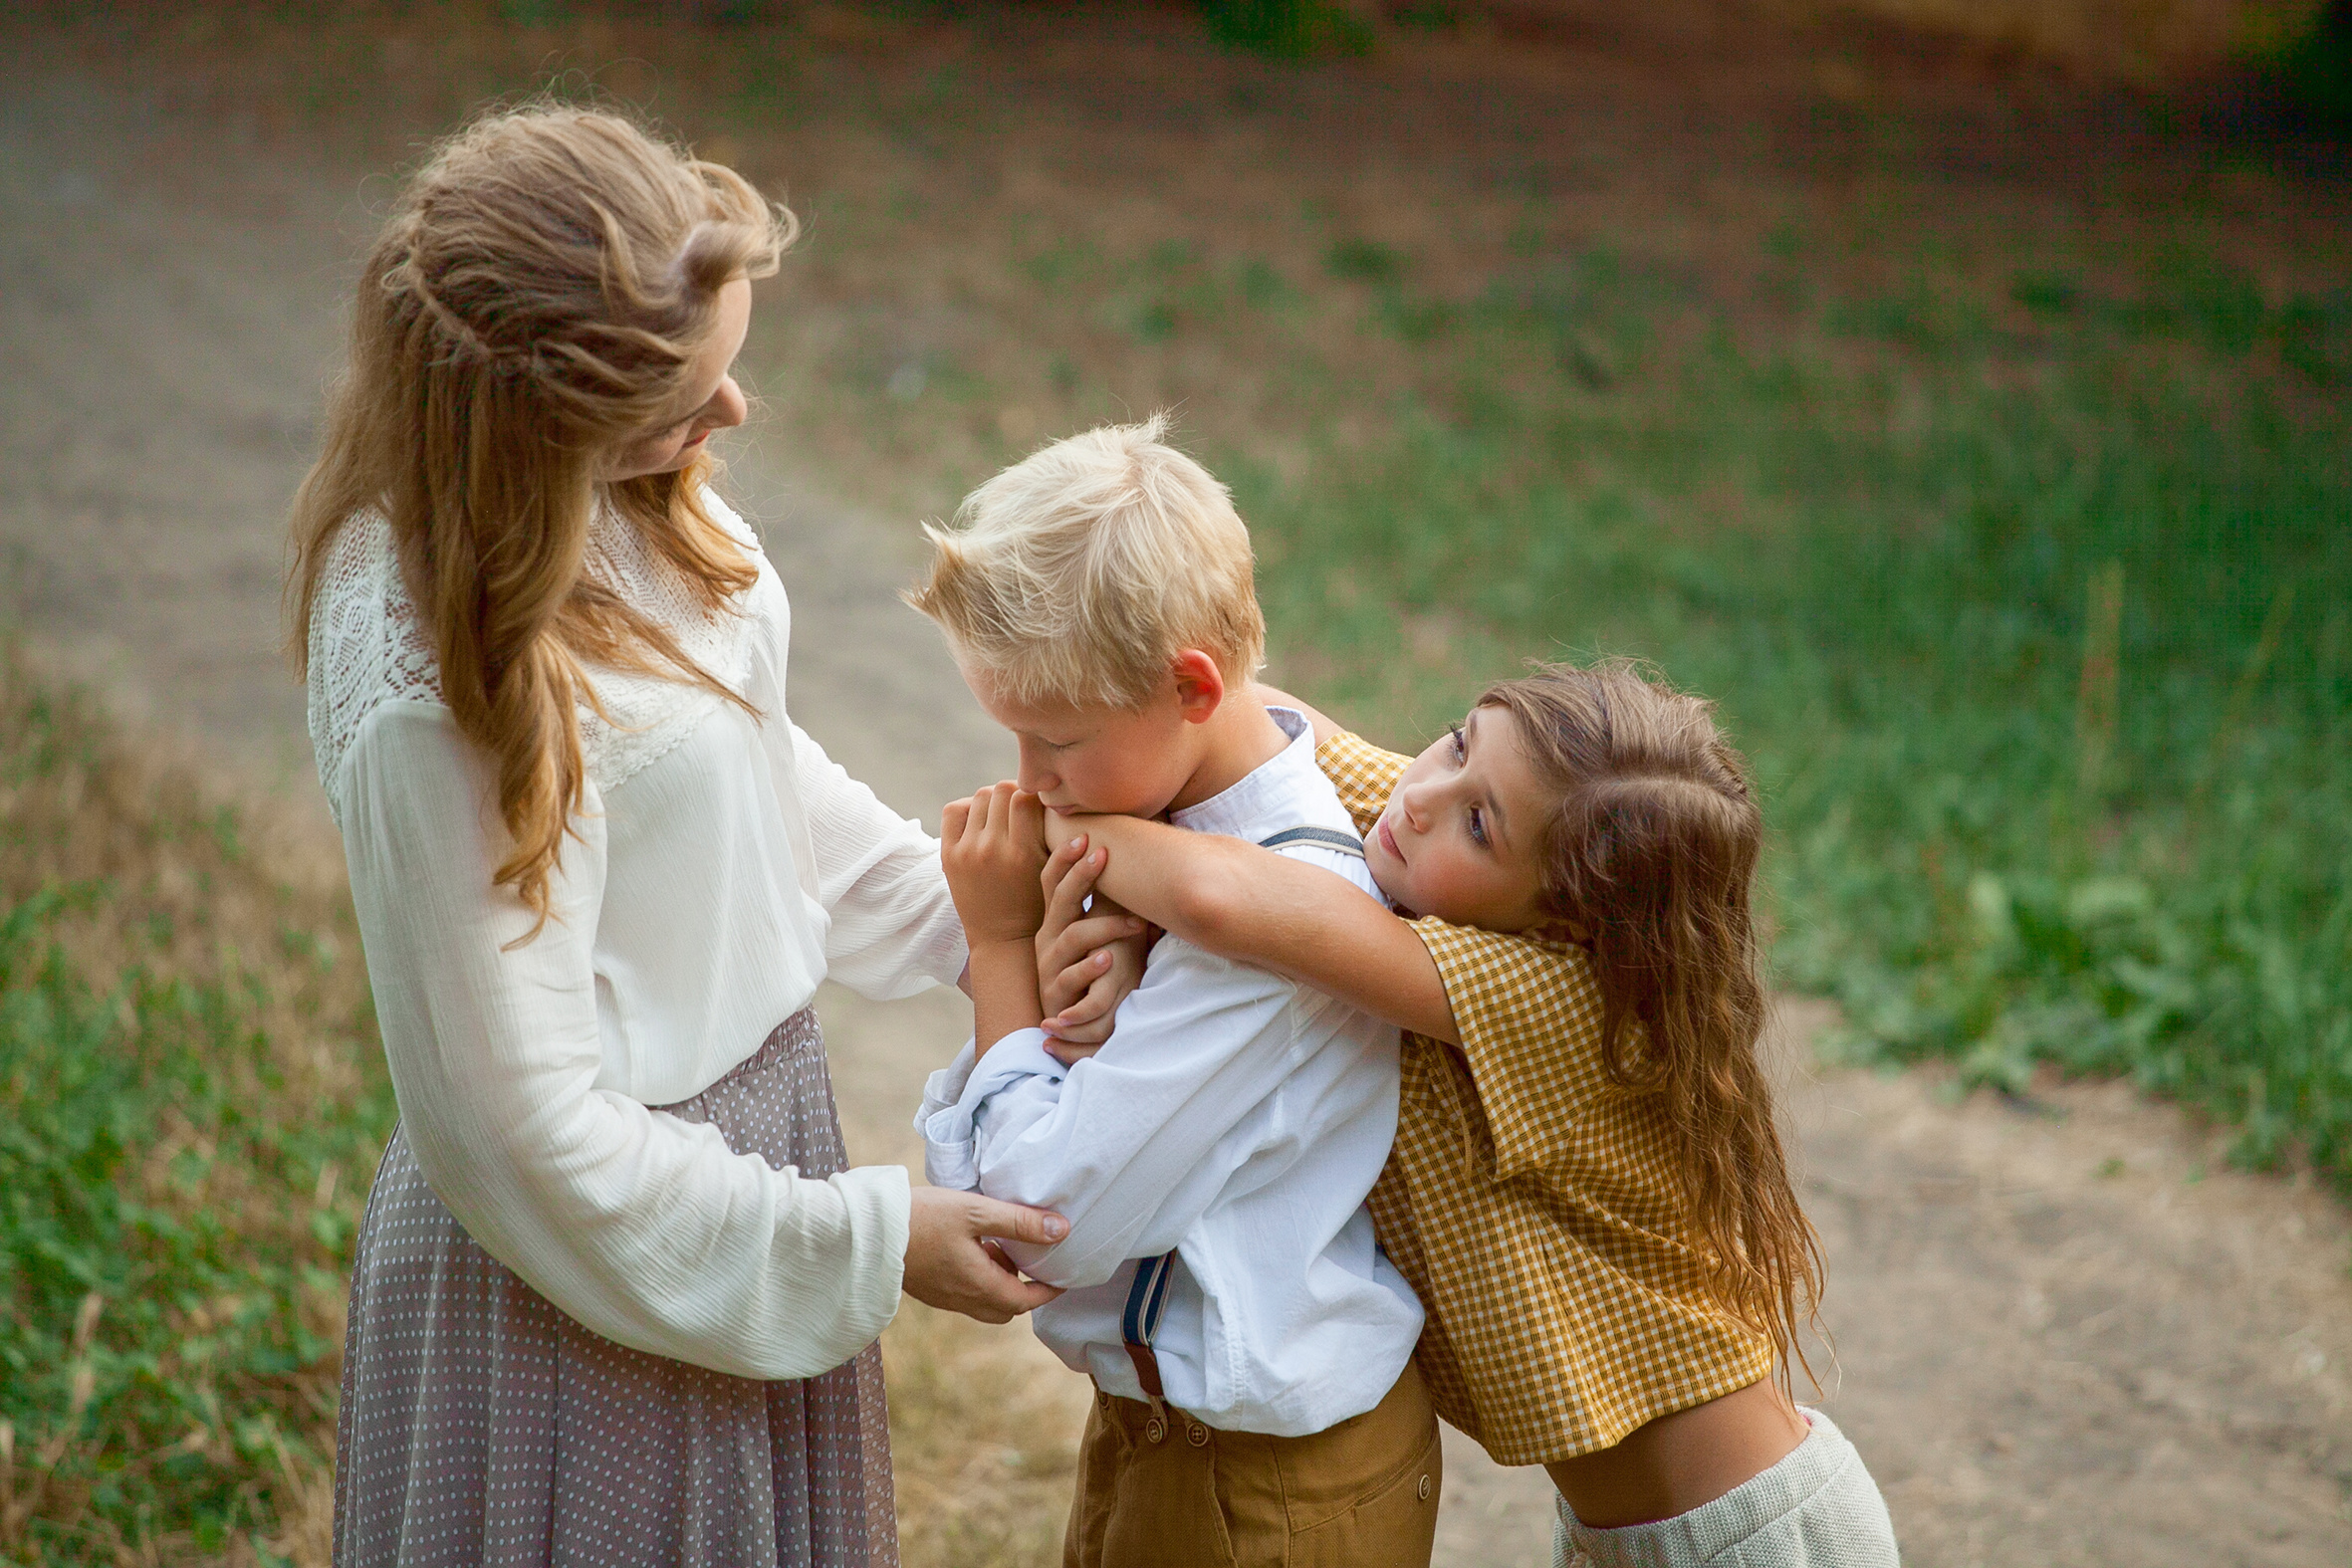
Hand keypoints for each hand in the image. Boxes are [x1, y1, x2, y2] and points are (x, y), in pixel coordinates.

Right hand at [903, 1186, 1066, 1323]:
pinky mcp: (927, 1289)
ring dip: (998, 1284)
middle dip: (1022, 1290)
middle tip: (1027, 1259)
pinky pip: (962, 1296)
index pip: (1025, 1301)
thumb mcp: (977, 1212)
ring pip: (983, 1304)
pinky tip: (968, 1248)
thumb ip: (1019, 1222)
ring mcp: (941, 1297)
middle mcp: (962, 1299)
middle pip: (1005, 1309)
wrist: (868, 1230)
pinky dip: (977, 1281)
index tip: (1063, 1278)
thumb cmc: (924, 1217)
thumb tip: (1061, 1230)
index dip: (1048, 1291)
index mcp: (979, 1285)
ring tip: (995, 1246)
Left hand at [941, 782, 1048, 946]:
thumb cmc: (1039, 904)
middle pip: (1002, 790)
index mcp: (1022, 853)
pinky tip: (981, 820)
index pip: (1025, 796)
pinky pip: (954, 811)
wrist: (1004, 940)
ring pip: (980, 797)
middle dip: (1015, 794)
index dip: (1035, 794)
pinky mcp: (948, 856)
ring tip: (1003, 815)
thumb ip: (1055, 835)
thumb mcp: (1055, 872)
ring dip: (994, 800)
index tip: (1040, 804)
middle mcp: (991, 849)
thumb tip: (1056, 796)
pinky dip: (968, 808)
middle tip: (1023, 808)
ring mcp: (966, 852)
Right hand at [1037, 833, 1149, 1054]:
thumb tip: (1140, 860)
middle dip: (1079, 876)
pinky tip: (1108, 960)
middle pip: (1060, 899)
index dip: (1064, 858)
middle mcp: (1050, 936)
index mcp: (1057, 918)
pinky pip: (1071, 977)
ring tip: (1134, 923)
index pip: (1053, 881)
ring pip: (1071, 937)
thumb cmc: (1096, 969)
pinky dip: (1090, 968)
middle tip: (1101, 855)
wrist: (1076, 1021)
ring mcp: (1050, 964)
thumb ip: (1109, 901)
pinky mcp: (1057, 993)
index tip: (1085, 836)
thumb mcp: (1103, 931)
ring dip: (1104, 927)